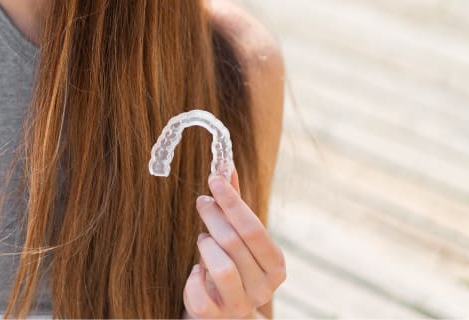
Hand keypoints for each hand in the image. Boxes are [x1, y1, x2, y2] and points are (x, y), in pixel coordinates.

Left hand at [183, 169, 285, 317]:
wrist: (224, 310)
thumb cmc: (233, 263)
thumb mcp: (238, 235)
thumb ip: (234, 203)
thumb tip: (226, 164)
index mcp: (275, 265)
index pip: (254, 228)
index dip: (232, 202)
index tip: (214, 180)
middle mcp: (263, 288)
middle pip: (234, 242)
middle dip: (214, 216)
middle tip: (202, 201)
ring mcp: (240, 304)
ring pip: (221, 267)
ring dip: (206, 245)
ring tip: (203, 239)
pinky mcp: (215, 316)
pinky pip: (199, 295)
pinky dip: (193, 278)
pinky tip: (196, 271)